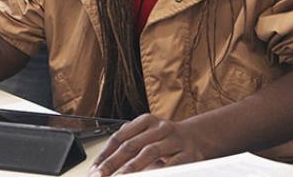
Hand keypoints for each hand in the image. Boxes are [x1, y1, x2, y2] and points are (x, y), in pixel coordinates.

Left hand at [89, 114, 208, 174]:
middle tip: (100, 176)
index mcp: (146, 121)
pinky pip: (171, 164)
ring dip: (132, 168)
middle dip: (113, 163)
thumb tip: (102, 165)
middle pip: (131, 145)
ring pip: (149, 152)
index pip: (119, 137)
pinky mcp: (188, 153)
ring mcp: (174, 139)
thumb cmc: (165, 139)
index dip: (105, 154)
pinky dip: (159, 172)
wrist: (198, 137)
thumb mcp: (147, 135)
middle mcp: (159, 127)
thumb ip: (128, 144)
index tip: (94, 169)